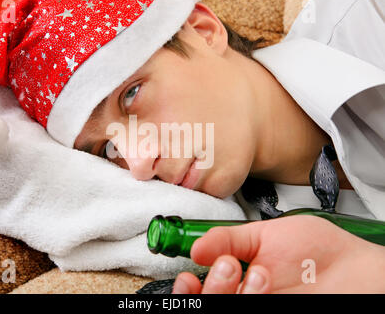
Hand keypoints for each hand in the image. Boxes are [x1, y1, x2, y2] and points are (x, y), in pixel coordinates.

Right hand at [172, 215, 384, 292]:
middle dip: (212, 287)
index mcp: (236, 278)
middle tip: (228, 265)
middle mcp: (245, 296)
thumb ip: (228, 239)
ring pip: (226, 311)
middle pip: (208, 305)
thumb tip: (196, 247)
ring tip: (259, 273)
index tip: (189, 276)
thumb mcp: (264, 235)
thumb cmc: (316, 251)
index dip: (187, 290)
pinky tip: (265, 285)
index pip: (200, 291)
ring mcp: (261, 308)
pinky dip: (250, 297)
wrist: (354, 268)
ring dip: (232, 293)